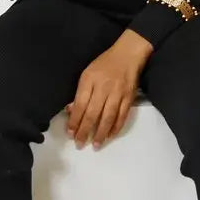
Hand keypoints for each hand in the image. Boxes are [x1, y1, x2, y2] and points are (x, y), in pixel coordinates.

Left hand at [66, 31, 151, 149]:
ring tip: (96, 145)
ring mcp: (117, 93)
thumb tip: (71, 111)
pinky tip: (110, 135)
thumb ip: (80, 92)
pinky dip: (116, 127)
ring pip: (108, 117)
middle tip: (80, 144)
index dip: (75, 121)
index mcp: (89, 80)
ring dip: (101, 133)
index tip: (70, 133)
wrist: (127, 54)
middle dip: (85, 131)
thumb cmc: (104, 64)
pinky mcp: (129, 97)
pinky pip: (122, 115)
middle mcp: (103, 88)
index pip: (80, 105)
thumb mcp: (87, 73)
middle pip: (92, 114)